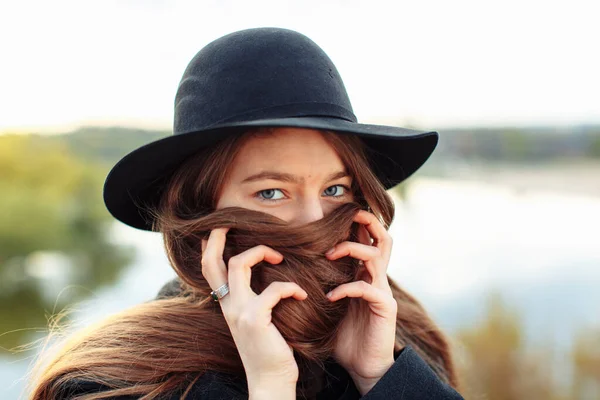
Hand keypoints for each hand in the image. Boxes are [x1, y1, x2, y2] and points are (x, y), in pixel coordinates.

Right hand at [201, 228, 306, 397]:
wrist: (271, 380)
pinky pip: (272, 288)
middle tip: (232, 221)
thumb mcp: (256, 320)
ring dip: (261, 252)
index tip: (222, 229)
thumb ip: (254, 299)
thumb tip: (266, 277)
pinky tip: (302, 293)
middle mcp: (227, 304)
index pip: (209, 268)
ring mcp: (238, 311)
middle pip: (212, 261)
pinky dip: (290, 286)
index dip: (211, 246)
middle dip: (220, 236)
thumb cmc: (270, 348)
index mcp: (227, 303)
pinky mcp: (255, 318)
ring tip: (280, 257)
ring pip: (238, 264)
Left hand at [324, 210, 397, 394]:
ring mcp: (383, 290)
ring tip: (328, 255)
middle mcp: (376, 276)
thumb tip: (282, 271)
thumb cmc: (342, 335)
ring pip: (375, 254)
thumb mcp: (325, 304)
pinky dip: (347, 287)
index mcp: (364, 272)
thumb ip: (314, 285)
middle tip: (344, 215)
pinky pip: (368, 288)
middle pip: (382, 236)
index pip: (366, 237)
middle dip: (366, 220)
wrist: (362, 366)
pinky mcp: (385, 307)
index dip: (354, 222)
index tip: (329, 216)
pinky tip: (330, 296)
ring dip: (351, 249)